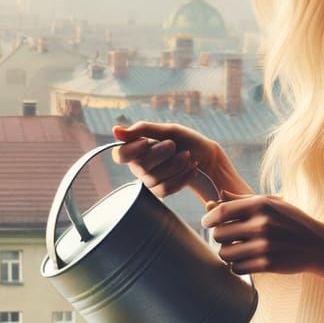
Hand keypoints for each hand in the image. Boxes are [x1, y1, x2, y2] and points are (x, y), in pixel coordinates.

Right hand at [112, 122, 248, 202]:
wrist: (207, 157)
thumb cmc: (186, 140)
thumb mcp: (168, 130)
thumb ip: (143, 130)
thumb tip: (115, 130)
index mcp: (136, 149)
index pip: (119, 155)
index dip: (132, 150)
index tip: (146, 142)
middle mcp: (138, 167)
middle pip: (140, 166)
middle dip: (161, 154)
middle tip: (174, 145)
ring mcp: (149, 181)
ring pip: (155, 179)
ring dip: (175, 165)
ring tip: (187, 156)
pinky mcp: (161, 192)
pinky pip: (166, 189)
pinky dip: (182, 177)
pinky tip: (191, 168)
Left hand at [201, 192, 323, 275]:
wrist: (319, 245)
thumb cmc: (291, 221)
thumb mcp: (271, 203)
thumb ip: (241, 201)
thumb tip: (212, 201)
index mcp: (260, 205)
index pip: (221, 212)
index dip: (208, 218)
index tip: (207, 223)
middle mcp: (261, 224)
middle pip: (219, 234)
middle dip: (220, 238)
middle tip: (230, 238)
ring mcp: (264, 245)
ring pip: (225, 253)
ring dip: (228, 253)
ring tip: (238, 250)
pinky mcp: (267, 264)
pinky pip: (236, 268)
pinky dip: (238, 266)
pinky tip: (246, 260)